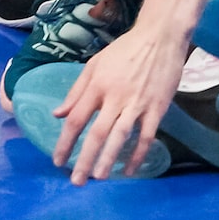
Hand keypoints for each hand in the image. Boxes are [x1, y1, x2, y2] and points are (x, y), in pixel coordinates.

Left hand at [47, 17, 189, 183]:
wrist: (160, 38)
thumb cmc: (124, 50)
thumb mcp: (94, 64)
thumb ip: (76, 91)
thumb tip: (57, 114)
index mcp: (97, 85)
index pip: (77, 118)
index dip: (66, 141)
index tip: (58, 160)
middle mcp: (115, 97)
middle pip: (97, 133)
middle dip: (84, 159)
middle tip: (76, 181)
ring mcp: (137, 104)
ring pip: (120, 136)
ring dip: (108, 159)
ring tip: (98, 177)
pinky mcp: (157, 108)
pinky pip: (146, 136)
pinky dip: (138, 154)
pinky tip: (129, 169)